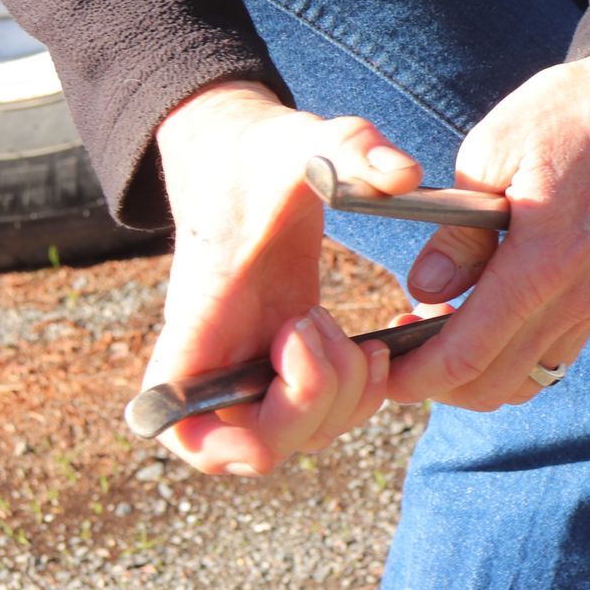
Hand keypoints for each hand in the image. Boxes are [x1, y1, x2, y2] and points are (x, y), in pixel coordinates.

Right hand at [141, 81, 421, 474]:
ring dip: (348, 399)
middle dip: (317, 399)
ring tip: (357, 334)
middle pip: (260, 449)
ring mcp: (255, 370)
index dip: (238, 431)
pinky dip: (363, 396)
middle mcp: (218, 364)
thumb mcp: (300, 140)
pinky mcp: (290, 366)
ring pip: (301, 440)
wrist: (251, 158)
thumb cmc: (260, 154)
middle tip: (327, 326)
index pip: (185, 429)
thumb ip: (347, 147)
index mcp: (196, 327)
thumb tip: (404, 173)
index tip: (288, 341)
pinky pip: (326, 416)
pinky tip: (380, 347)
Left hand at [387, 39, 589, 409]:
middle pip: (495, 384)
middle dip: (436, 384)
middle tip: (395, 354)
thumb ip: (457, 231)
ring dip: (475, 377)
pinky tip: (483, 322)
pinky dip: (512, 360)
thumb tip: (423, 290)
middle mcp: (578, 292)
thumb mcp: (491, 151)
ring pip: (528, 380)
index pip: (469, 352)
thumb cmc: (567, 113)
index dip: (415, 375)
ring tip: (436, 337)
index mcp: (545, 257)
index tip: (379, 369)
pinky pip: (554, 356)